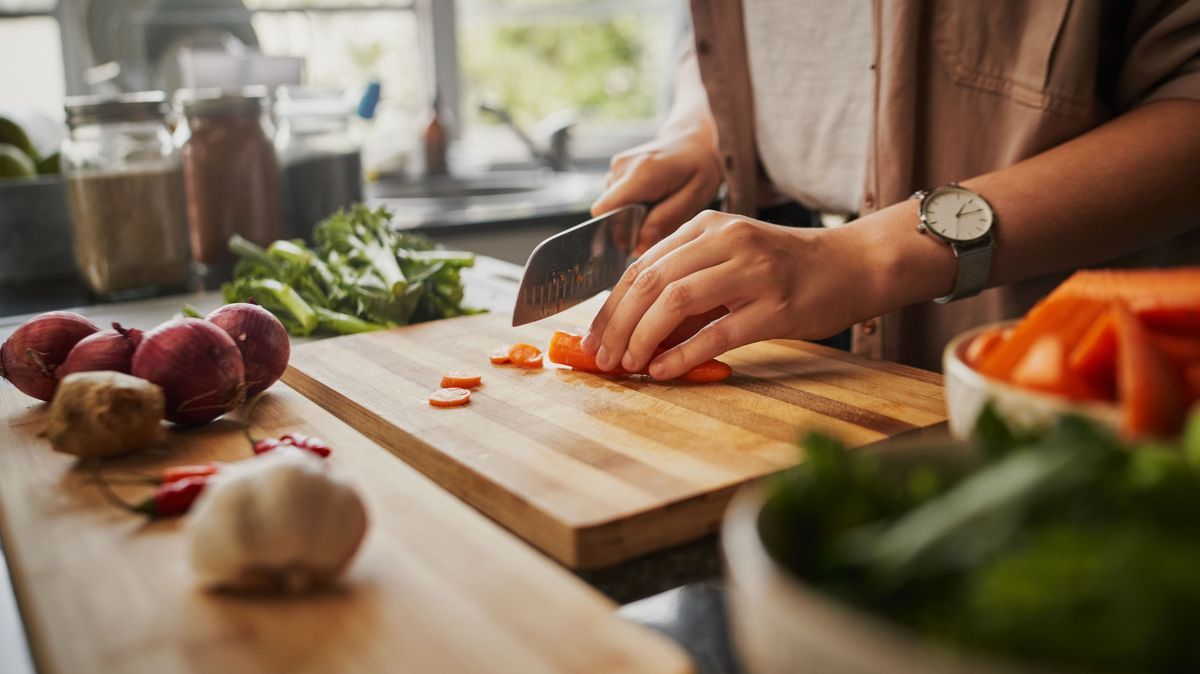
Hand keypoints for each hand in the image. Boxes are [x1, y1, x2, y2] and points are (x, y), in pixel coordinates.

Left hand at [580, 210, 896, 379]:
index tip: (593, 338)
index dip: (610, 306)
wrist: (853, 265)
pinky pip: (717, 332)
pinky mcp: (775, 306)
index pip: (641, 266)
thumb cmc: (788, 270)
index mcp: (707, 227)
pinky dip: (683, 354)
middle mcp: (725, 241)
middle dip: (617, 324)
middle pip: (650, 281)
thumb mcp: (731, 264)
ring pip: (676, 300)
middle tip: (602, 358)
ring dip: (643, 337)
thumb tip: (636, 333)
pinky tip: (663, 370)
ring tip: (628, 366)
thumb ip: (688, 289)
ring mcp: (752, 271)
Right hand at [591, 126, 722, 253]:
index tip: (639, 241)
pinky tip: (652, 199)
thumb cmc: (699, 167)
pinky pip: (617, 201)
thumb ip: (667, 219)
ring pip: (613, 209)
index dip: (616, 233)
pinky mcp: (615, 172)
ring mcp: (616, 168)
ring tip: (659, 206)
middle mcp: (622, 167)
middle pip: (609, 214)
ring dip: (633, 217)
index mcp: (641, 173)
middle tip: (660, 222)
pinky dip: (632, 208)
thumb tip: (638, 244)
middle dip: (630, 228)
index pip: (605, 211)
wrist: (692, 140)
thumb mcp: (696, 195)